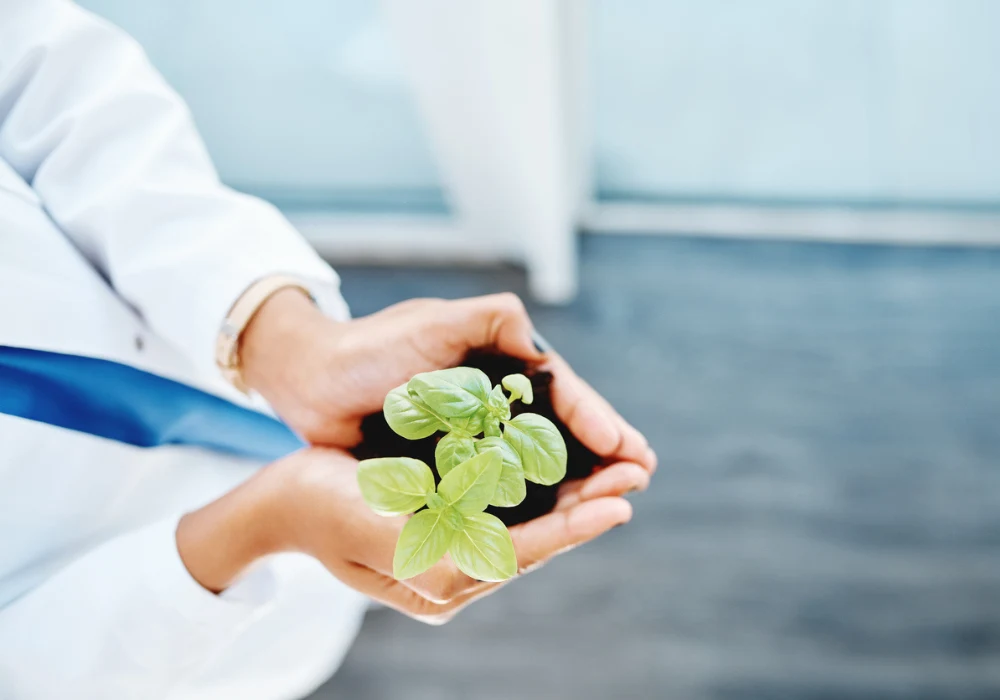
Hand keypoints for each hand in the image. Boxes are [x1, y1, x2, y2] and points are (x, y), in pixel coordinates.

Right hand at [177, 447, 649, 622]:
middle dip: (587, 511)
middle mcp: (450, 577)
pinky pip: (503, 522)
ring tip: (616, 474)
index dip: (575, 529)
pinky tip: (563, 476)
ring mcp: (447, 562)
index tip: (622, 503)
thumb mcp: (369, 526)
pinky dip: (538, 500)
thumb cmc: (317, 507)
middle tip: (636, 477)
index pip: (521, 554)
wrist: (276, 506)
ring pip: (525, 533)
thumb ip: (430, 550)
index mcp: (435, 579)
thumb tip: (500, 560)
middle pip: (534, 544)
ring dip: (571, 503)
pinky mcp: (442, 539)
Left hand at [239, 290, 655, 473]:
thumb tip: (546, 349)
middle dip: (602, 456)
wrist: (309, 379)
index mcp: (502, 365)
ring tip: (614, 500)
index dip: (599, 422)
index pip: (563, 396)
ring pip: (537, 463)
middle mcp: (494, 401)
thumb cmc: (371, 346)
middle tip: (639, 479)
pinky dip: (530, 498)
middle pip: (560, 433)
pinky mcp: (448, 464)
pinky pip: (498, 485)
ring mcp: (473, 435)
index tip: (631, 449)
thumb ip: (496, 320)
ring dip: (576, 481)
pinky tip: (557, 514)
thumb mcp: (438, 324)